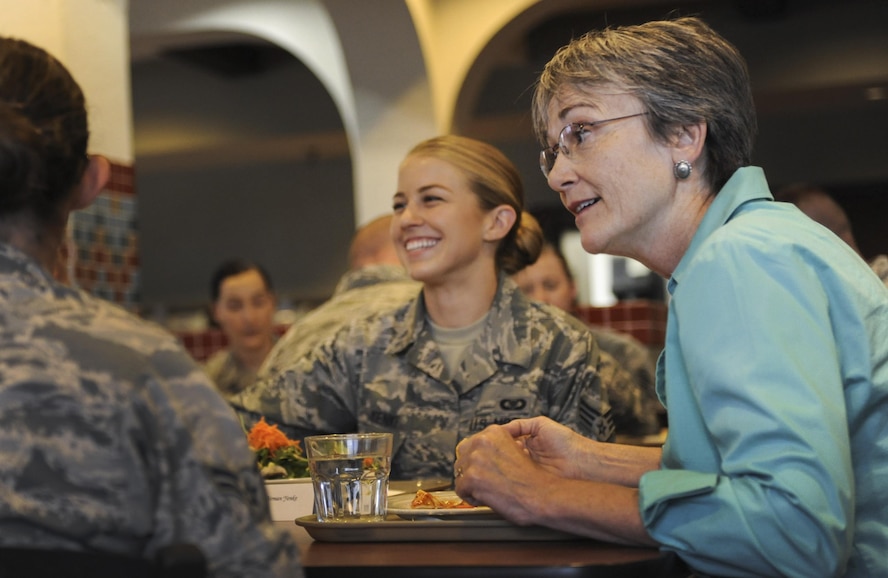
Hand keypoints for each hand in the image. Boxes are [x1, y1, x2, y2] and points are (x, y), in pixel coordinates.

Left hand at [453, 417, 580, 525]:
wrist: (544, 495)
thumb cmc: (534, 478)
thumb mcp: (517, 449)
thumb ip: (499, 448)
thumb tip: (487, 454)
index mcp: (494, 432)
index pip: (472, 442)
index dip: (477, 457)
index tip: (482, 467)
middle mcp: (482, 442)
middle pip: (462, 455)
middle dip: (471, 468)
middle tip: (483, 480)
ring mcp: (475, 460)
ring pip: (460, 472)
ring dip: (471, 483)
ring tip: (486, 490)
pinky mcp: (471, 478)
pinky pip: (461, 489)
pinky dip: (471, 497)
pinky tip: (484, 498)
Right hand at [500, 416, 587, 478]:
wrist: (580, 461)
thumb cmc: (566, 442)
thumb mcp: (541, 424)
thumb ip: (520, 424)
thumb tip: (503, 428)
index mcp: (528, 441)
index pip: (507, 441)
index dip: (502, 440)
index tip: (496, 439)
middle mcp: (527, 455)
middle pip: (507, 453)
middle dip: (504, 451)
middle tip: (505, 448)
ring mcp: (529, 468)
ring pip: (511, 465)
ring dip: (510, 460)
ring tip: (514, 455)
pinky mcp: (531, 479)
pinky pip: (518, 476)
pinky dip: (515, 471)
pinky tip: (518, 466)